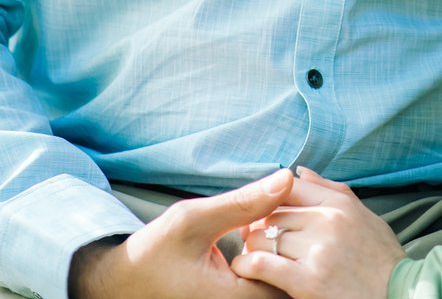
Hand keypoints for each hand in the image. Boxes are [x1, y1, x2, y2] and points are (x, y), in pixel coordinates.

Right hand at [69, 169, 294, 298]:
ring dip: (280, 252)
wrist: (121, 283)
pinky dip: (267, 258)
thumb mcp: (194, 219)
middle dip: (293, 247)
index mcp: (233, 298)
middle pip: (287, 282)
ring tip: (276, 221)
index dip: (296, 240)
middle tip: (293, 214)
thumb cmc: (153, 252)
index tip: (294, 212)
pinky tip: (260, 232)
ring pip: (276, 283)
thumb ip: (243, 202)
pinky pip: (261, 284)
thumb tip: (287, 178)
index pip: (290, 275)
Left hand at [232, 167, 405, 298]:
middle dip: (259, 226)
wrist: (398, 296)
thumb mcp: (364, 215)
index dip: (271, 199)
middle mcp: (327, 221)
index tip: (264, 213)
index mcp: (340, 204)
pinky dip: (248, 265)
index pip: (291, 187)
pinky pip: (264, 265)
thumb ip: (331, 191)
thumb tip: (300, 171)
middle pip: (274, 214)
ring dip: (253, 246)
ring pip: (265, 238)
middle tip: (252, 237)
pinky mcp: (308, 281)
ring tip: (252, 255)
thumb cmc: (381, 259)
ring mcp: (317, 251)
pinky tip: (245, 268)